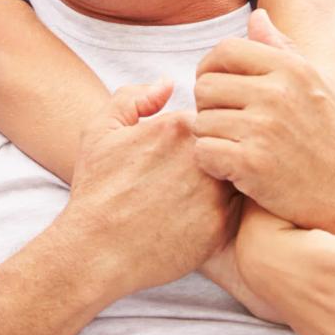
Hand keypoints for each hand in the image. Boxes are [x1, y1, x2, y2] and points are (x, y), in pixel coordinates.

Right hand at [64, 83, 236, 297]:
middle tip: (187, 178)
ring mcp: (215, 192)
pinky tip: (197, 220)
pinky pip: (238, 210)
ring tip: (193, 199)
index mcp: (177, 127)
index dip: (198, 134)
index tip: (179, 153)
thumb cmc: (96, 190)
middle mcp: (202, 156)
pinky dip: (225, 212)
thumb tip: (168, 83)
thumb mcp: (99, 131)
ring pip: (238, 176)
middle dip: (217, 156)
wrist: (96, 251)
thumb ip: (132, 97)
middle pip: (229, 144)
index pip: (210, 117)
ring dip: (226, 183)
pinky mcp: (221, 227)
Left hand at [191, 10, 334, 234]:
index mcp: (291, 68)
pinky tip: (233, 171)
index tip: (218, 92)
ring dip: (211, 139)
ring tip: (237, 150)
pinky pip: (203, 152)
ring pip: (201, 122)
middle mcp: (276, 92)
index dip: (211, 70)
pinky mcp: (251, 163)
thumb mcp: (317, 87)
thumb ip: (283, 50)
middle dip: (209, 108)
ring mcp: (263, 128)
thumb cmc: (333, 142)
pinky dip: (211, 164)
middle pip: (205, 86)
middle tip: (228, 127)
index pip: (225, 50)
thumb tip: (256, 16)